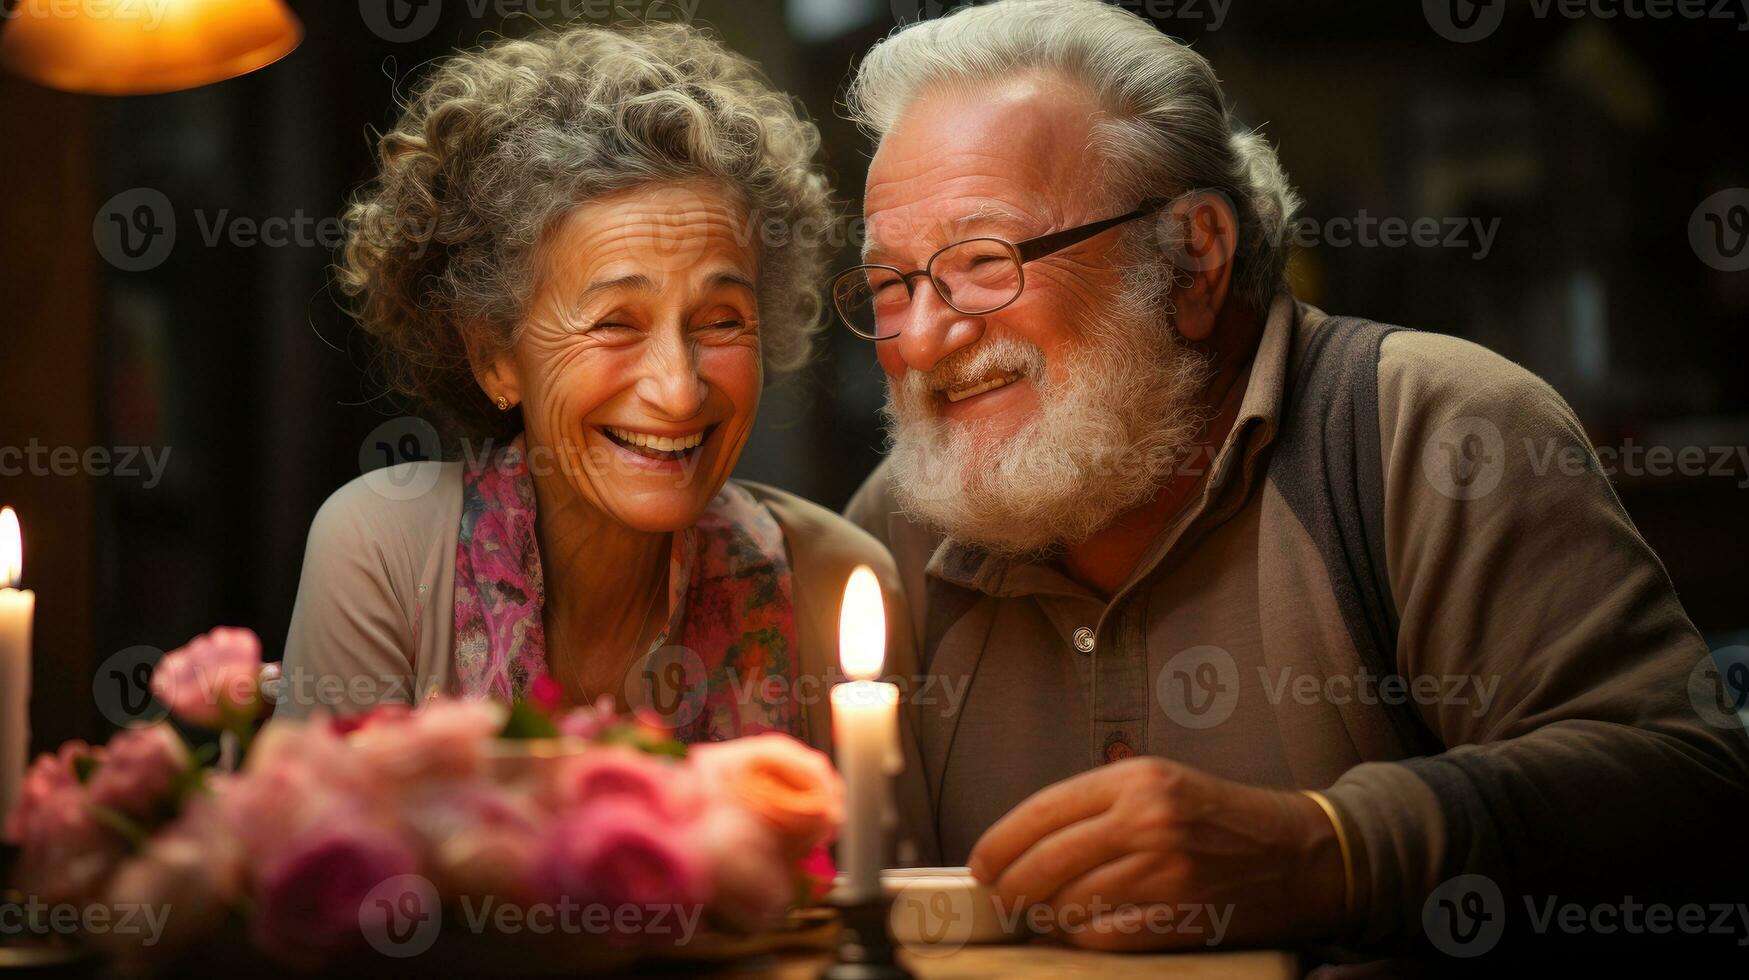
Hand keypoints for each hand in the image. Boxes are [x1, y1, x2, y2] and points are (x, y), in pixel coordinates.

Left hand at [966, 757, 1351, 950]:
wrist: (1299, 855)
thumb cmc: (1223, 819)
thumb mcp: (1160, 784)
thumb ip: (1098, 805)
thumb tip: (1027, 843)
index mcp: (1135, 780)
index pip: (1041, 811)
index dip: (1000, 842)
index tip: (981, 862)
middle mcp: (1146, 821)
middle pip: (1045, 862)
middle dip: (1010, 886)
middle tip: (1001, 897)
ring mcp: (1162, 871)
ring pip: (1068, 903)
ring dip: (1044, 916)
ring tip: (1040, 915)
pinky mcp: (1177, 915)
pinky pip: (1103, 936)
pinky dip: (1079, 938)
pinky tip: (1076, 931)